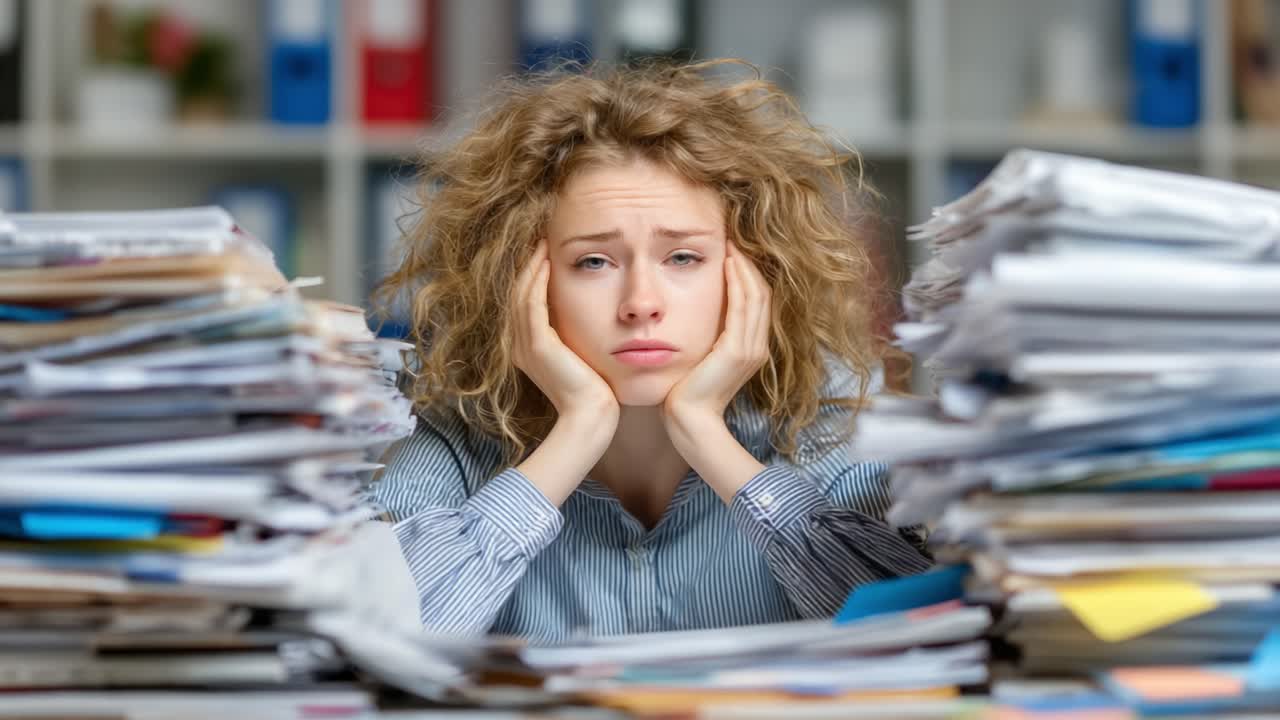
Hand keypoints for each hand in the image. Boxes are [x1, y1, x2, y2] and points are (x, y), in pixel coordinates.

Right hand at [512, 241, 618, 423]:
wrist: (591, 416)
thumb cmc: (595, 391)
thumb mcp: (582, 355)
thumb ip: (576, 334)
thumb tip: (591, 311)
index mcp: (528, 348)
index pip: (523, 302)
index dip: (530, 275)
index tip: (544, 251)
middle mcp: (520, 345)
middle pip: (516, 293)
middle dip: (527, 264)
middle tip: (539, 238)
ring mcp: (526, 345)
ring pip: (520, 294)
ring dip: (530, 265)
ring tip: (541, 242)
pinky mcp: (537, 344)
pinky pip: (530, 302)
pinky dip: (536, 279)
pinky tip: (546, 260)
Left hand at [662, 243, 771, 434]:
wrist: (689, 420)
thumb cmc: (687, 392)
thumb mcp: (702, 358)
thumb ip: (708, 337)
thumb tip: (696, 314)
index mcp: (752, 349)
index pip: (758, 302)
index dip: (750, 274)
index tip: (734, 251)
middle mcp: (757, 347)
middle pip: (762, 294)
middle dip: (749, 264)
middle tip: (734, 238)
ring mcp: (750, 349)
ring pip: (756, 295)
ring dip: (744, 267)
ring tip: (732, 244)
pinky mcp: (737, 350)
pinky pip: (742, 307)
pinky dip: (737, 282)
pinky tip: (727, 263)